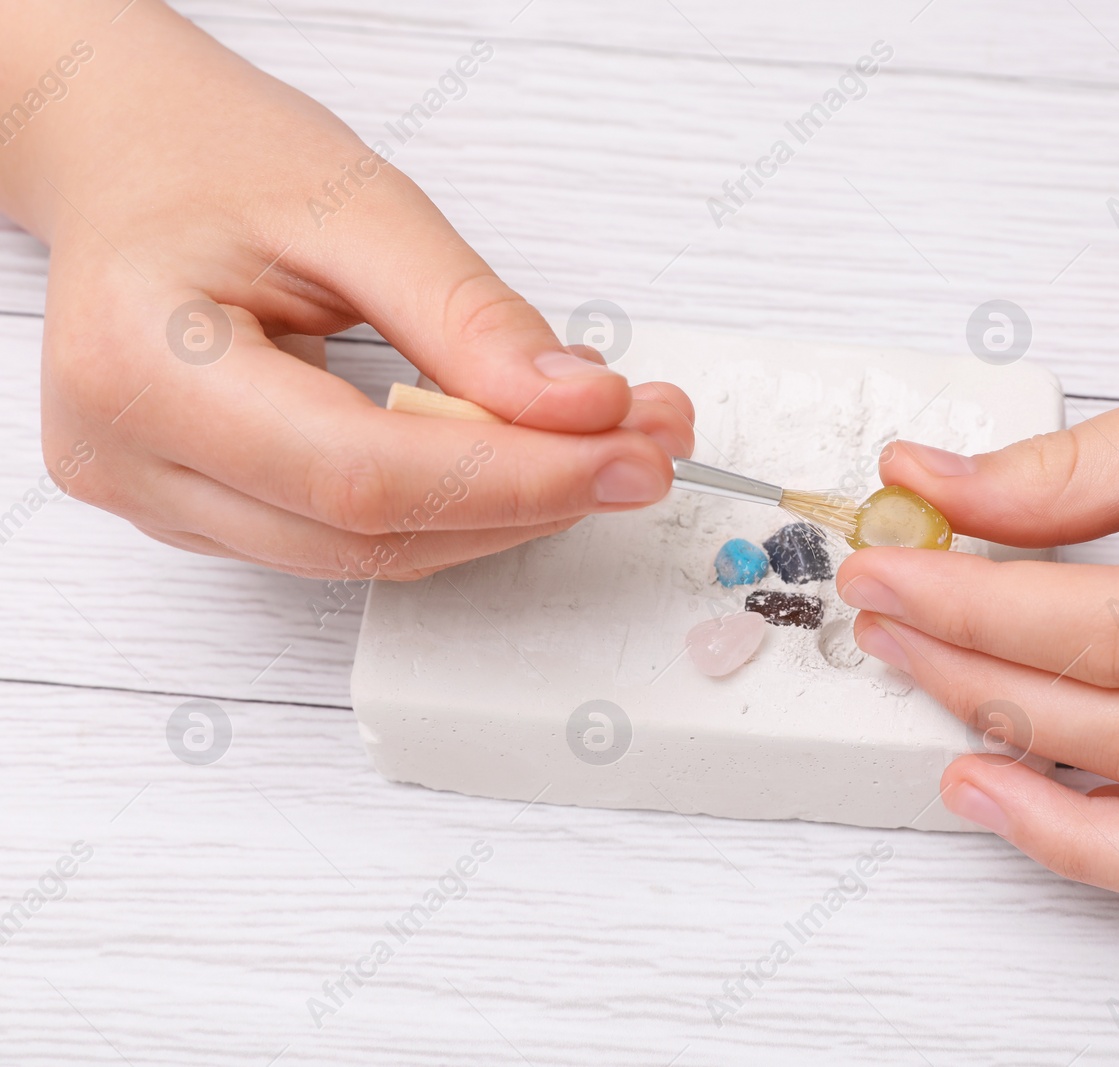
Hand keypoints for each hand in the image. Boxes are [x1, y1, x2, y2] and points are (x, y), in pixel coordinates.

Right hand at [3, 1, 692, 578]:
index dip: (514, 480)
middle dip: (535, 495)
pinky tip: (521, 454)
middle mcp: (134, 457)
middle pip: (375, 532)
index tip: (629, 452)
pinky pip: (357, 540)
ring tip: (605, 438)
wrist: (134, 162)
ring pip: (375, 554)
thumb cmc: (215, 161)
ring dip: (510, 508)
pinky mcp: (210, 512)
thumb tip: (582, 409)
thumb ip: (469, 318)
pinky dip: (456, 504)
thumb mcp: (357, 205)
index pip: (362, 475)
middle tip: (647, 440)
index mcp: (144, 364)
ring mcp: (163, 499)